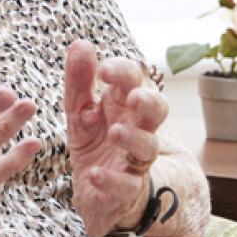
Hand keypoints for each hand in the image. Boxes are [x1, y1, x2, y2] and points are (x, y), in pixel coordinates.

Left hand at [64, 40, 168, 236]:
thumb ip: (79, 81)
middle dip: (149, 102)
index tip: (105, 69)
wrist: (98, 193)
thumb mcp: (80, 112)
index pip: (134, 81)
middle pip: (157, 111)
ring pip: (147, 148)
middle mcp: (137, 130)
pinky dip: (111, 181)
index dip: (123, 73)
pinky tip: (94, 174)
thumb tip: (81, 43)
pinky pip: (126, 186)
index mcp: (125, 106)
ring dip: (134, 139)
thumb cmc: (95, 143)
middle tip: (134, 97)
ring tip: (115, 132)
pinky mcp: (126, 191)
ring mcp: (135, 161)